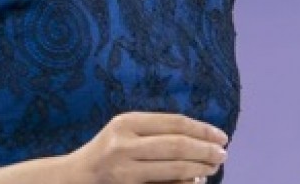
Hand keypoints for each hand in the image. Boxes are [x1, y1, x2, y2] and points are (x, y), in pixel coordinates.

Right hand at [61, 112, 227, 183]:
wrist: (75, 178)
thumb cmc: (107, 153)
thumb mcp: (124, 132)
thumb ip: (154, 131)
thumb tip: (200, 137)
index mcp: (126, 123)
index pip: (174, 123)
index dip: (202, 129)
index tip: (221, 136)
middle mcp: (124, 144)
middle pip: (177, 145)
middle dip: (206, 150)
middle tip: (223, 154)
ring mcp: (124, 170)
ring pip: (174, 168)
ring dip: (200, 168)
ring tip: (213, 167)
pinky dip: (184, 183)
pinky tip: (195, 181)